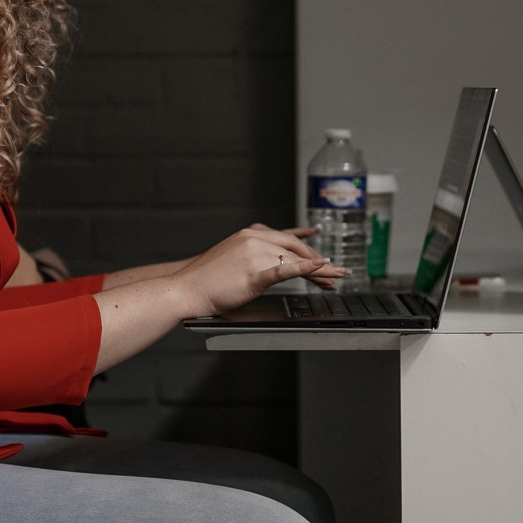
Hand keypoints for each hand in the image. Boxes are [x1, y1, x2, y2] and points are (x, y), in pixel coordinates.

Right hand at [175, 223, 344, 315]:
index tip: (322, 259)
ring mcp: (255, 255)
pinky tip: (319, 268)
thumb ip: (253, 254)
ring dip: (319, 270)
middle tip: (335, 272)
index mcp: (250, 234)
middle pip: (296, 247)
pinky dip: (305, 268)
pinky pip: (285, 269)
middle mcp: (255, 239)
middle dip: (318, 260)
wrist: (186, 288)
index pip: (287, 238)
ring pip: (295, 259)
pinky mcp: (255, 273)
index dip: (307, 250)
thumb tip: (270, 261)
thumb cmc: (208, 278)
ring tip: (336, 276)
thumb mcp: (234, 257)